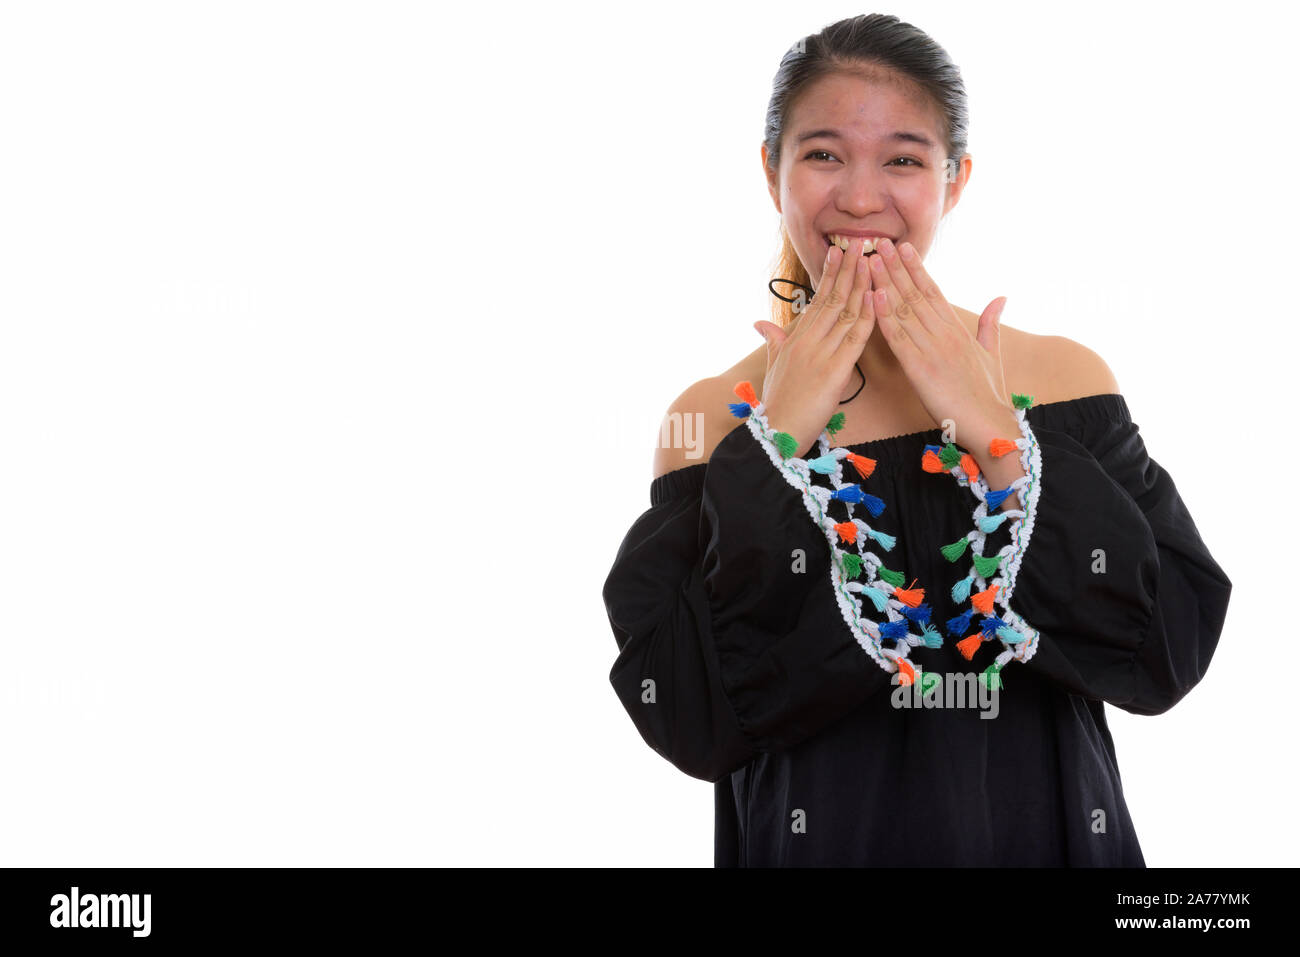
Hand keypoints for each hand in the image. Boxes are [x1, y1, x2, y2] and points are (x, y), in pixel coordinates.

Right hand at [751, 239, 874, 456]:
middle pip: (831, 298)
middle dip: (846, 269)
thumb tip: (760, 324)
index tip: (839, 252)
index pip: (816, 300)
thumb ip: (773, 343)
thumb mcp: (773, 369)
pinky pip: (855, 338)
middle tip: (859, 242)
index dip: (829, 275)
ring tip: (871, 258)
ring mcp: (820, 354)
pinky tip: (877, 296)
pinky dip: (868, 315)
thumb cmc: (777, 405)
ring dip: (860, 283)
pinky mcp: (834, 371)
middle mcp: (807, 341)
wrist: (776, 434)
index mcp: (795, 340)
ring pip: (844, 311)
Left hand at [867, 238, 1011, 444]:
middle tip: (879, 242)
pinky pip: (898, 338)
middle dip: (896, 267)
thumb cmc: (988, 395)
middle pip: (915, 294)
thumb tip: (1001, 297)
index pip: (933, 291)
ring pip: (904, 310)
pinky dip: (884, 317)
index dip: (916, 268)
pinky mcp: (920, 369)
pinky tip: (873, 297)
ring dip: (885, 284)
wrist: (990, 425)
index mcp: (958, 329)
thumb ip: (990, 324)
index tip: (903, 247)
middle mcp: (944, 333)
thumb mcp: (991, 354)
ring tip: (871, 260)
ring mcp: (932, 349)